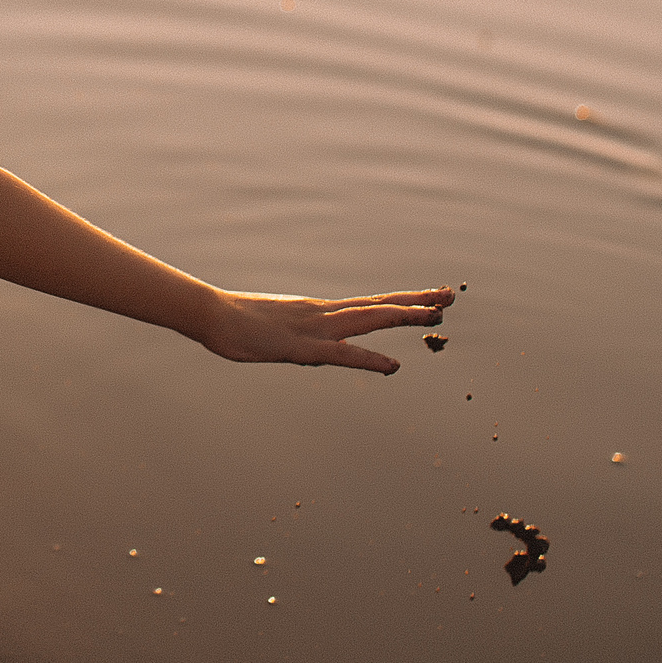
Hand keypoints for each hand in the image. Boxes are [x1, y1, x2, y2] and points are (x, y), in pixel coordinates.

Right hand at [187, 286, 453, 374]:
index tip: (431, 298)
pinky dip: (370, 360)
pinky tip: (393, 366)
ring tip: (435, 315)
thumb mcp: (277, 328)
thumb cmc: (237, 322)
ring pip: (367, 320)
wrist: (211, 314)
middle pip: (378, 306)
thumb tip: (312, 343)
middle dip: (415, 302)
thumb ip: (299, 334)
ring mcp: (314, 328)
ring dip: (402, 317)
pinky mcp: (301, 348)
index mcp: (320, 310)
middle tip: (450, 295)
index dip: (402, 302)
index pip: (370, 304)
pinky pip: (342, 355)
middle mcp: (324, 313)